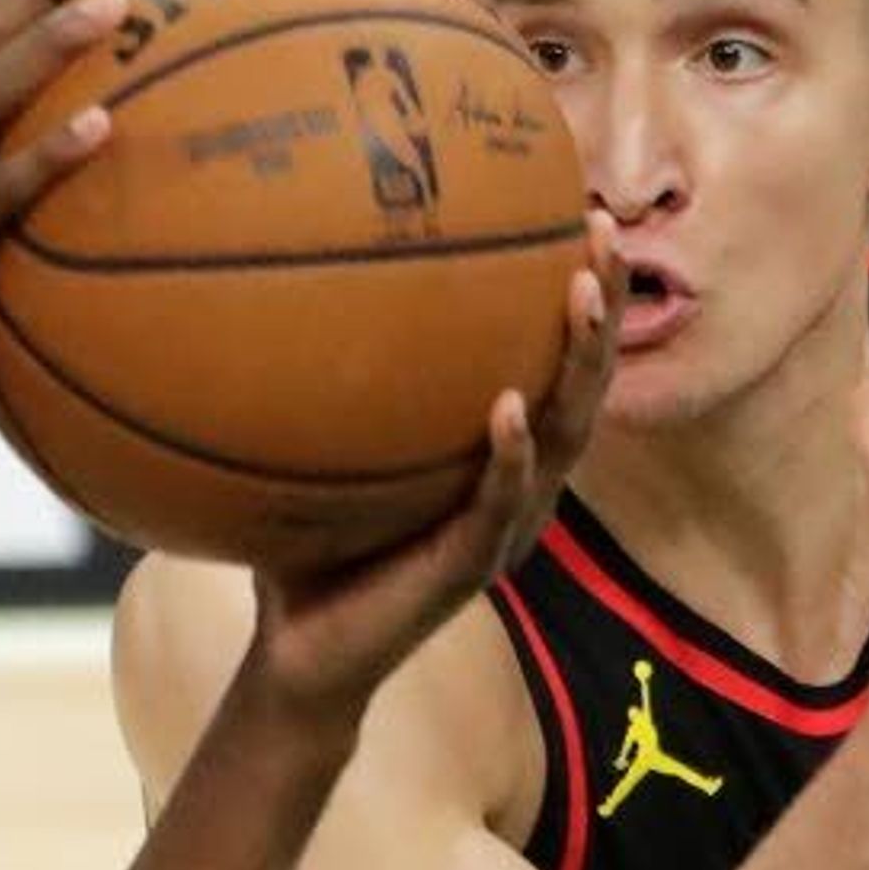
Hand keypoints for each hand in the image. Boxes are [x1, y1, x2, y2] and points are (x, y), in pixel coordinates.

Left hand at [244, 211, 632, 725]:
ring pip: (564, 437)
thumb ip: (319, 380)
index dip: (579, 296)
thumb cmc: (309, 550)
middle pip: (583, 386)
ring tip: (580, 292)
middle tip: (599, 228)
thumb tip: (267, 275)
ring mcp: (502, 531)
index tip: (577, 211)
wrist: (297, 658)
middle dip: (600, 307)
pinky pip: (497, 506)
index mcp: (498, 460)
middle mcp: (518, 490)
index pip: (555, 366)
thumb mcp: (320, 449)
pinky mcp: (468, 571)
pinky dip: (509, 457)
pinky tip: (508, 408)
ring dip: (577, 363)